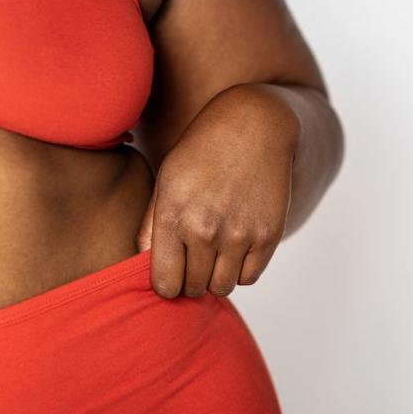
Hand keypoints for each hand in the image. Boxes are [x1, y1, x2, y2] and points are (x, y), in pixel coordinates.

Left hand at [136, 85, 298, 298]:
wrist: (253, 125)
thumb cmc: (201, 152)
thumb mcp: (166, 180)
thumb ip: (151, 227)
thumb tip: (144, 269)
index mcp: (172, 215)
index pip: (164, 283)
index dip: (165, 284)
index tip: (170, 273)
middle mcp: (205, 229)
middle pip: (193, 288)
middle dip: (189, 281)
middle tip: (193, 260)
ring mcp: (239, 234)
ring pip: (221, 287)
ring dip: (214, 277)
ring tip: (213, 253)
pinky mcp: (268, 235)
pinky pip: (249, 277)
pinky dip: (240, 270)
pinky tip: (235, 247)